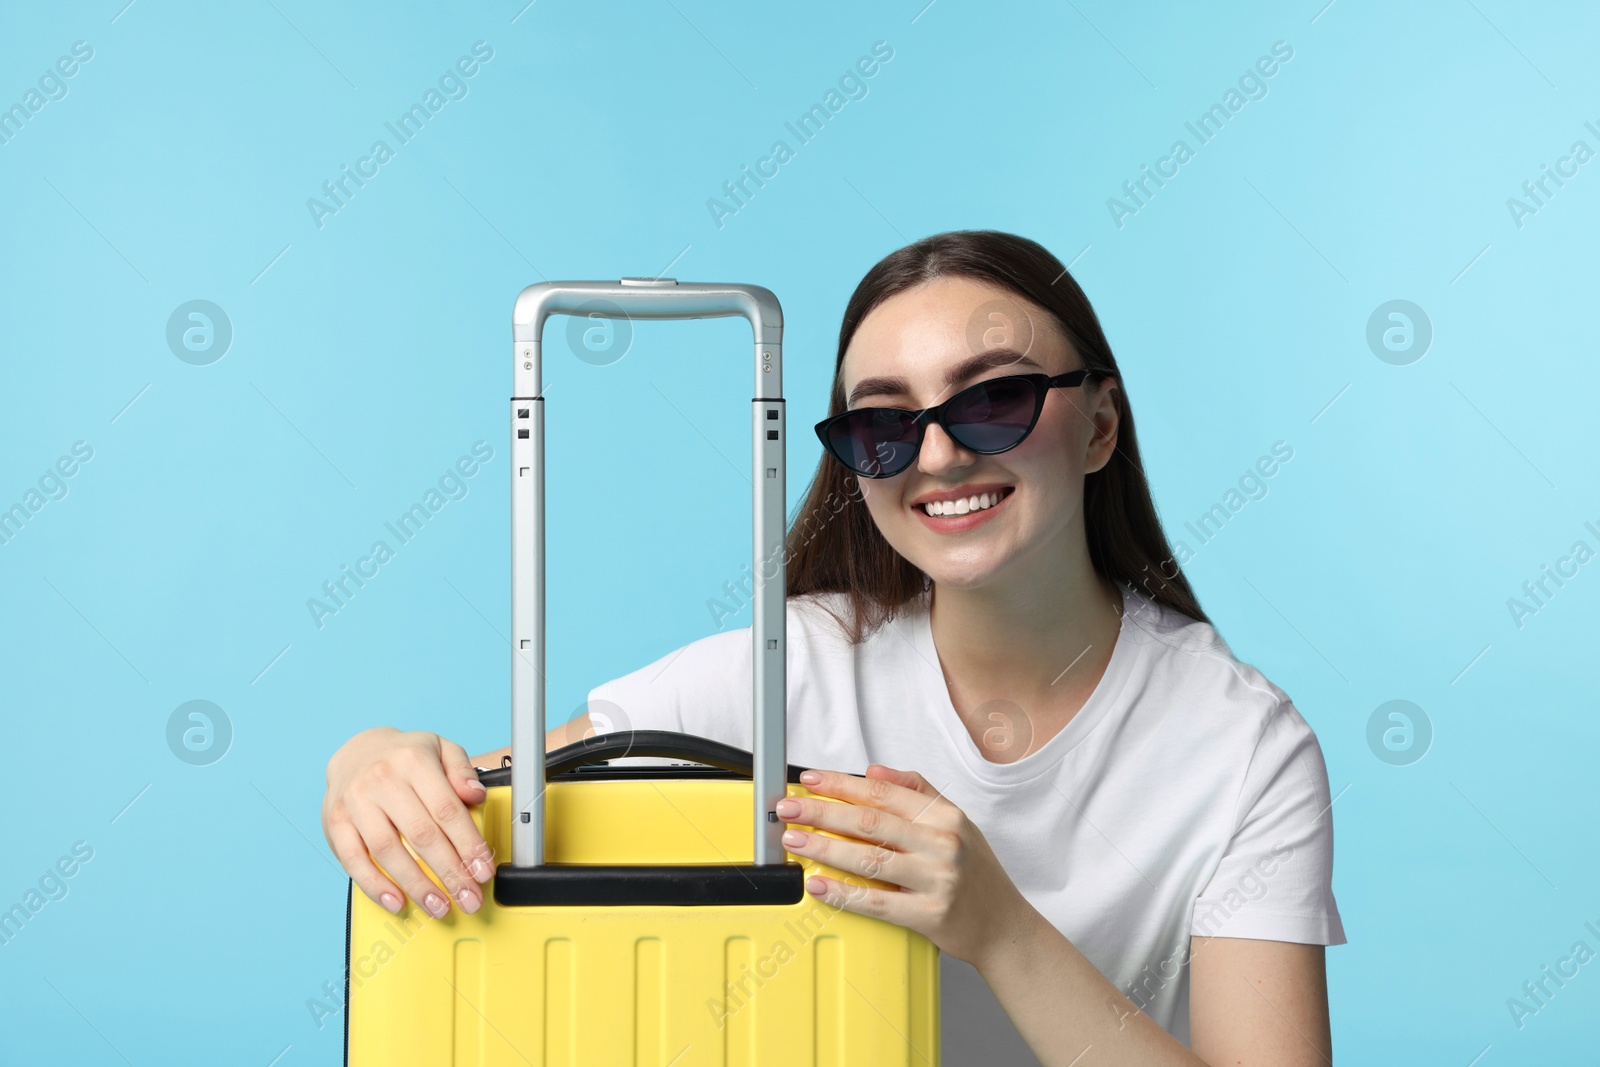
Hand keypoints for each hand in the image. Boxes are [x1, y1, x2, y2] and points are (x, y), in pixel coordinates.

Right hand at [321, 727, 494, 918]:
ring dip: (416, 885)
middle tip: (469, 897)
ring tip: (439, 906)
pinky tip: (397, 901)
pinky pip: (353, 860)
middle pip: (421, 835)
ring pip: (388, 851)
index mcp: (413, 761)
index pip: (447, 810)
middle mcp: (382, 780)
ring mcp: (355, 802)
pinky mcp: (335, 823)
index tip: (483, 869)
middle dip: (450, 872)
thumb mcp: (440, 749)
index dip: (468, 844)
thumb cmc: (404, 756)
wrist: (356, 751)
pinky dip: (375, 885)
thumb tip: (476, 794)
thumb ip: (462, 770)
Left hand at [775, 764, 1028, 967]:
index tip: (810, 780)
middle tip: (789, 808)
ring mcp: (936, 880)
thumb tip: (873, 772)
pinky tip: (818, 884)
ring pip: (868, 859)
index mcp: (946, 817)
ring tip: (794, 841)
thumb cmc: (975, 872)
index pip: (883, 793)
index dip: (841, 784)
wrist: (1003, 926)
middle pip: (870, 822)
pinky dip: (842, 893)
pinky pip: (875, 902)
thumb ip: (917, 792)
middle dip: (822, 812)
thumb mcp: (957, 822)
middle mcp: (942, 844)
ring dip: (824, 848)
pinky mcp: (927, 915)